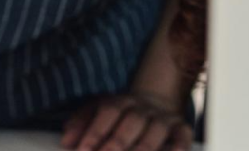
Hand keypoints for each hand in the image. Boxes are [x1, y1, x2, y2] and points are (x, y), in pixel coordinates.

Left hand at [60, 91, 193, 150]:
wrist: (156, 103)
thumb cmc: (122, 115)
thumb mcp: (98, 111)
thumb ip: (81, 123)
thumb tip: (66, 140)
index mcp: (122, 101)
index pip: (109, 111)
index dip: (95, 130)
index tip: (83, 149)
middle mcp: (144, 108)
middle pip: (132, 121)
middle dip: (117, 142)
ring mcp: (164, 118)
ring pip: (156, 130)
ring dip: (143, 148)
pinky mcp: (181, 129)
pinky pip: (182, 138)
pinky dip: (177, 148)